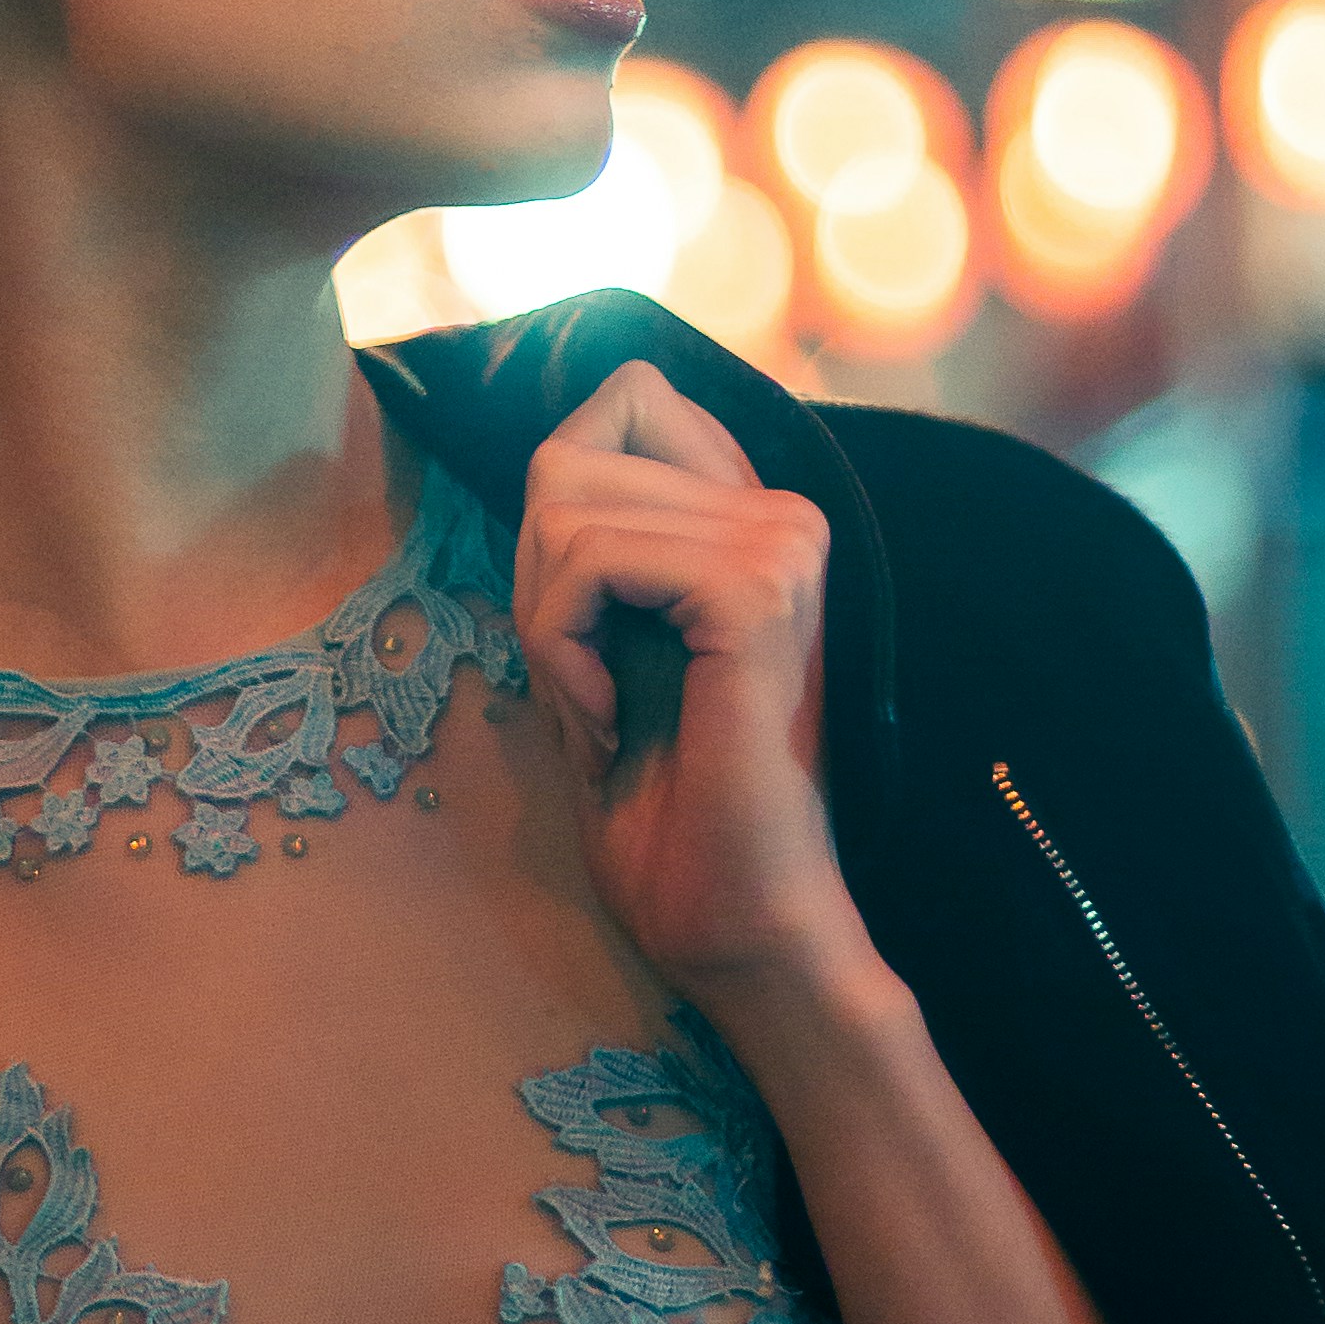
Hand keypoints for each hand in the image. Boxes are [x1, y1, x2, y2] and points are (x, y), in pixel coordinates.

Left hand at [514, 361, 887, 1024]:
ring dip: (548, 623)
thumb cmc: (670, 811)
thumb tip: (552, 456)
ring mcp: (780, 546)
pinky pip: (591, 559)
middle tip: (589, 683)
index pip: (631, 398)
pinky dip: (562, 644)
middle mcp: (784, 514)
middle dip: (541, 579)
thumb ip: (592, 548)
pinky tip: (609, 718)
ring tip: (606, 708)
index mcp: (756, 521)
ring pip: (569, 504)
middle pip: (572, 455)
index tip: (587, 621)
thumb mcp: (604, 647)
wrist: (737, 925)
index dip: (561, 499)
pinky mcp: (754, 591)